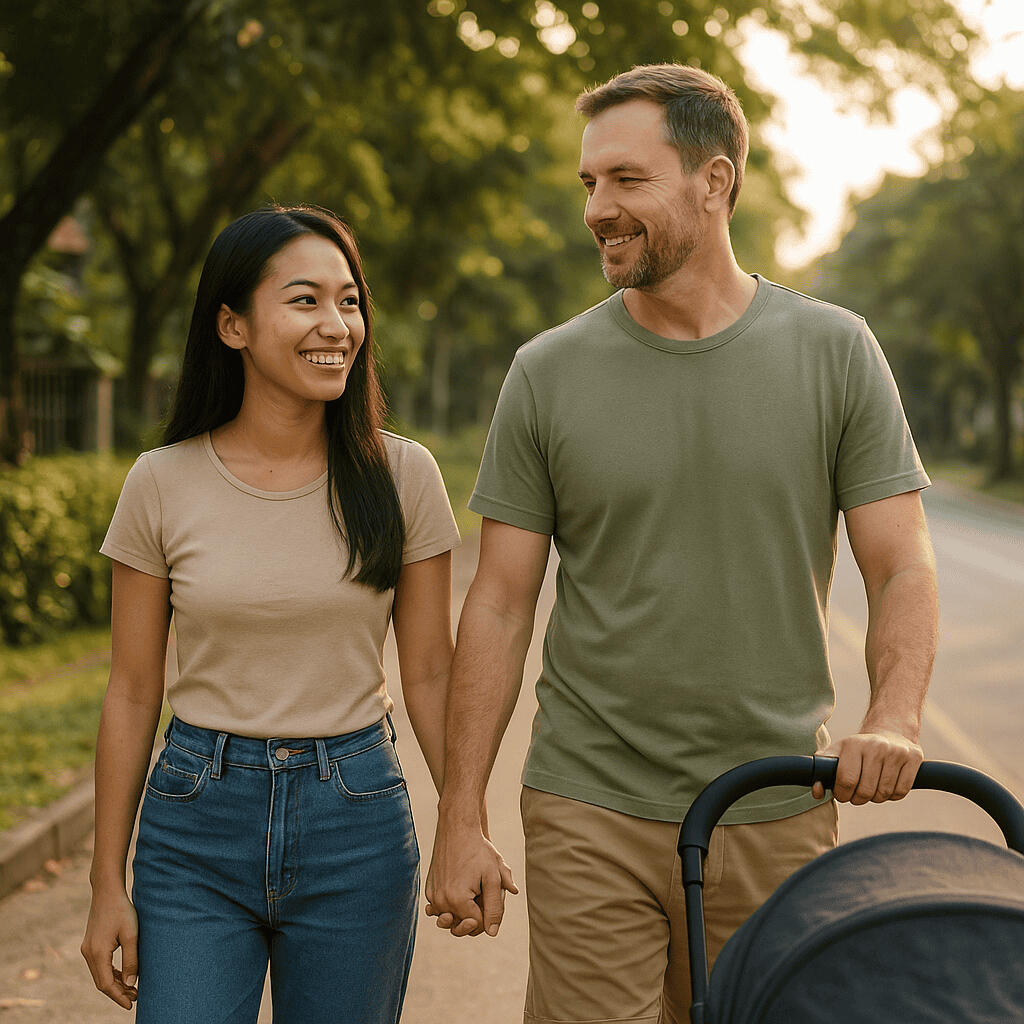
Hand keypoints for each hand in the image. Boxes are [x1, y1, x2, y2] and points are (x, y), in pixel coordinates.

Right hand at [81, 885, 138, 1008]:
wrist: (107, 891)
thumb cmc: (122, 910)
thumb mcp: (131, 934)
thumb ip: (131, 959)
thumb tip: (132, 983)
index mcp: (97, 953)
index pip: (107, 984)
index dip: (119, 996)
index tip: (131, 1005)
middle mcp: (88, 954)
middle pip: (102, 982)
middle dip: (118, 992)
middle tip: (136, 997)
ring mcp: (87, 949)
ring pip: (101, 974)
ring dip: (115, 983)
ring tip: (133, 988)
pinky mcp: (91, 944)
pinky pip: (100, 965)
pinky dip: (111, 972)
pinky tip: (124, 975)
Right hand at [425, 817, 518, 937]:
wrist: (457, 829)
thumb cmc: (478, 851)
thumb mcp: (493, 877)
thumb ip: (495, 907)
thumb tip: (492, 932)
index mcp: (458, 901)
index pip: (477, 925)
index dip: (489, 915)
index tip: (492, 896)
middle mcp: (441, 902)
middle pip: (461, 926)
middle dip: (475, 917)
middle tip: (483, 897)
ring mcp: (433, 896)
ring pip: (450, 919)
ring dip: (461, 914)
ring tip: (471, 898)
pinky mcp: (429, 889)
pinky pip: (439, 908)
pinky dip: (448, 907)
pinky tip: (455, 901)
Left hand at [813, 730, 923, 804]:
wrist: (890, 729)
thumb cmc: (858, 747)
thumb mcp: (837, 752)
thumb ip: (822, 770)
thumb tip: (817, 791)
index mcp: (853, 744)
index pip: (846, 781)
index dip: (842, 794)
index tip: (842, 794)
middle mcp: (876, 746)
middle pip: (865, 791)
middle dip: (858, 798)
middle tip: (857, 794)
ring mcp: (896, 752)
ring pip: (883, 794)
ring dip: (876, 798)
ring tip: (872, 787)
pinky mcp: (914, 758)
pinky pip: (901, 792)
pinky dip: (892, 795)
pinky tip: (887, 785)